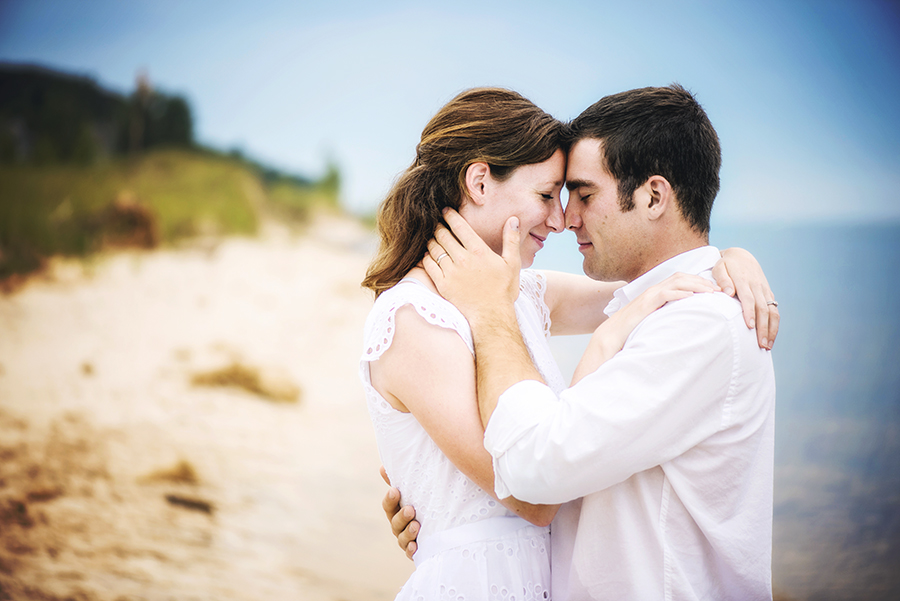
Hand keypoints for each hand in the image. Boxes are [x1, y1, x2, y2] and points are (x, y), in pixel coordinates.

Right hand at [380, 466, 418, 559]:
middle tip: (411, 509)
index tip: (395, 491)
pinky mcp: (417, 552)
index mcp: (397, 510)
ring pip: (402, 538)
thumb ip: (402, 480)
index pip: (388, 505)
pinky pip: (411, 553)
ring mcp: (407, 540)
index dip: (390, 499)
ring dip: (408, 532)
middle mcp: (399, 526)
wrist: (443, 529)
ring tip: (417, 525)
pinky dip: (412, 550)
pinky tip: (416, 545)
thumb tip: (383, 467)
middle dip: (401, 516)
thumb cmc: (425, 506)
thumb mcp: (416, 493)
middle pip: (395, 522)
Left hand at [423, 209, 520, 324]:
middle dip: (438, 226)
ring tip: (431, 237)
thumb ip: (511, 240)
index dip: (450, 216)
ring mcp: (450, 272)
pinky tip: (428, 255)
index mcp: (478, 251)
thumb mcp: (512, 263)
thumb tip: (513, 219)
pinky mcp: (442, 284)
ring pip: (434, 248)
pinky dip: (426, 257)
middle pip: (443, 235)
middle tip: (435, 223)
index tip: (445, 211)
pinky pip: (428, 265)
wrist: (491, 316)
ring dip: (431, 240)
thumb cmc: (503, 290)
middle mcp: (462, 259)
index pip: (459, 227)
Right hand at [571, 273, 717, 383]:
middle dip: (701, 281)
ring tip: (710, 292)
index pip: (680, 280)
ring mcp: (648, 296)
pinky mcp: (645, 304)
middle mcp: (653, 290)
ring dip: (695, 285)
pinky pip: (664, 294)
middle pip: (681, 277)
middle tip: (718, 288)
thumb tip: (682, 322)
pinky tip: (691, 297)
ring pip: (675, 282)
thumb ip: (665, 316)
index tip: (714, 289)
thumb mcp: (653, 321)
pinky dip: (679, 294)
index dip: (698, 281)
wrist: (611, 336)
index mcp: (656, 293)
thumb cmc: (631, 332)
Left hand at [712, 248, 778, 349]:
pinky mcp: (768, 293)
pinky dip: (774, 324)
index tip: (750, 326)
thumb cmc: (726, 265)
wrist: (742, 256)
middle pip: (763, 308)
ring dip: (771, 329)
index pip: (749, 298)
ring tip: (767, 346)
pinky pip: (774, 310)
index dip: (750, 313)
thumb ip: (722, 279)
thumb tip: (728, 292)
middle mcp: (757, 286)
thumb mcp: (719, 267)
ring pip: (772, 311)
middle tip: (760, 344)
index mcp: (744, 281)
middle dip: (763, 327)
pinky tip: (771, 337)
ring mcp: (765, 290)